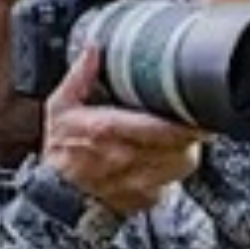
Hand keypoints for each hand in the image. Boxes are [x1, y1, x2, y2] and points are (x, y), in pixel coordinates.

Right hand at [41, 40, 204, 217]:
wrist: (53, 197)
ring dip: (185, 149)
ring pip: (182, 164)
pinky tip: (162, 160)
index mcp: (107, 130)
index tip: (196, 107)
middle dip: (191, 131)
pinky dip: (172, 171)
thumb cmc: (59, 152)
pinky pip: (172, 182)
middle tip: (193, 118)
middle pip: (181, 145)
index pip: (162, 126)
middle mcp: (125, 159)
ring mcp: (137, 183)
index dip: (187, 119)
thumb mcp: (60, 108)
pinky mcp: (144, 199)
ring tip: (178, 137)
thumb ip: (79, 77)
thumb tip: (93, 49)